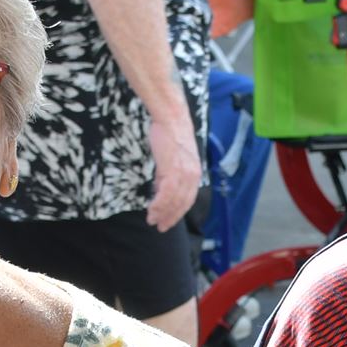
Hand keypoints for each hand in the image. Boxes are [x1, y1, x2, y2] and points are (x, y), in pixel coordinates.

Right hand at [146, 114, 201, 230]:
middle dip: (170, 218)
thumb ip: (168, 175)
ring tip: (152, 220)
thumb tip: (160, 189)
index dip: (177, 213)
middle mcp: (193, 176)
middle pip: (182, 204)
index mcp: (195, 174)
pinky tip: (151, 209)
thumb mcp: (173, 159)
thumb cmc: (170, 135)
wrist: (172, 119)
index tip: (167, 221)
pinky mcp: (173, 170)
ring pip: (174, 201)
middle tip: (160, 227)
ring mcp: (184, 174)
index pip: (188, 200)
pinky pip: (166, 194)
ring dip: (162, 213)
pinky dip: (158, 204)